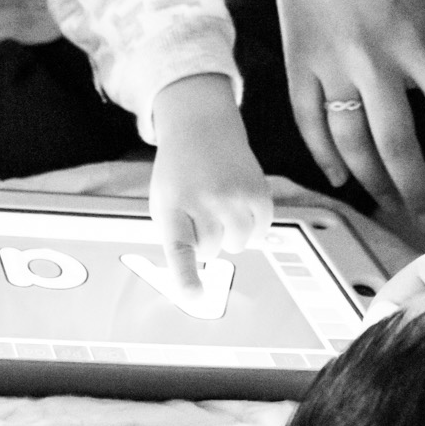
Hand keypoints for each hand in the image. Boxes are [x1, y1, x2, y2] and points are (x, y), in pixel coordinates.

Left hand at [148, 74, 275, 292]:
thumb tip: (201, 277)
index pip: (180, 246)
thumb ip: (177, 237)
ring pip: (237, 244)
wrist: (202, 128)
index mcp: (173, 204)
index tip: (195, 297)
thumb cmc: (179, 175)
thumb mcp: (164, 201)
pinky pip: (260, 232)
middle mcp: (205, 198)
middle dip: (205, 240)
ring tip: (219, 207)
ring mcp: (235, 194)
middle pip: (211, 249)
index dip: (186, 276)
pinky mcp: (260, 192)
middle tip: (199, 211)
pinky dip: (251, 228)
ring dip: (229, 235)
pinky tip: (239, 206)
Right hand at [274, 0, 424, 217]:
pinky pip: (309, 121)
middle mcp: (375, 57)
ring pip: (351, 141)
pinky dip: (324, 156)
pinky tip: (341, 177)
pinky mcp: (298, 59)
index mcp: (418, 39)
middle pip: (400, 144)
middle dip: (418, 189)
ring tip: (388, 202)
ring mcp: (331, 61)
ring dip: (372, 181)